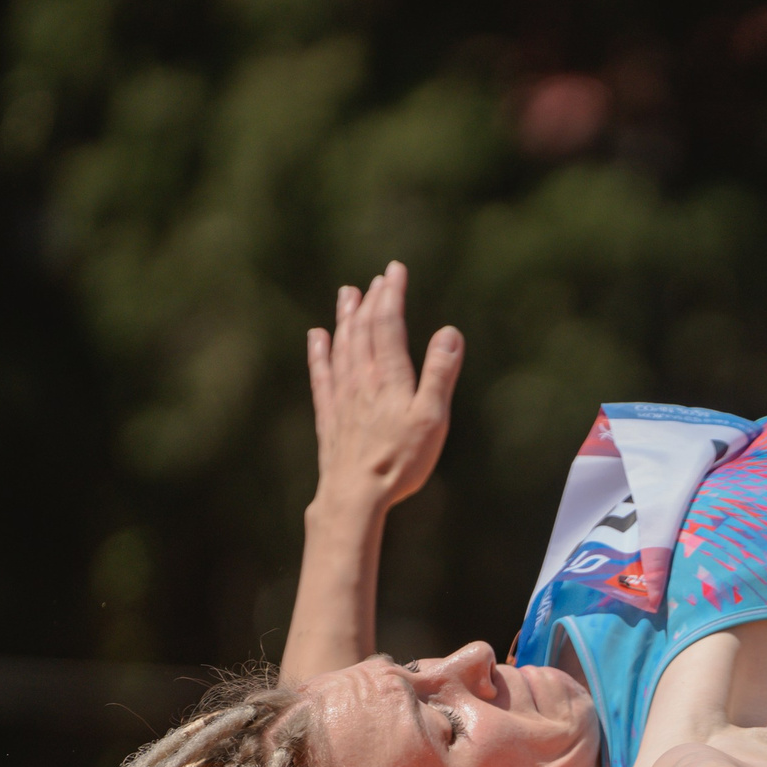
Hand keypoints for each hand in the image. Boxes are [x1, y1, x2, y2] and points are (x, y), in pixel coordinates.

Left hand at [305, 261, 462, 514]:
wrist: (355, 494)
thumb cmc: (400, 460)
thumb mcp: (432, 418)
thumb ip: (440, 374)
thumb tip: (450, 333)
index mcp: (389, 377)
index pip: (389, 325)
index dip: (392, 296)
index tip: (395, 271)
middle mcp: (361, 379)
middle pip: (364, 330)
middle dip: (372, 301)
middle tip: (378, 278)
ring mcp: (342, 396)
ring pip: (342, 346)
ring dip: (346, 318)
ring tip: (347, 294)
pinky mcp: (329, 415)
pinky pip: (322, 374)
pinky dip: (320, 352)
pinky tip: (317, 337)